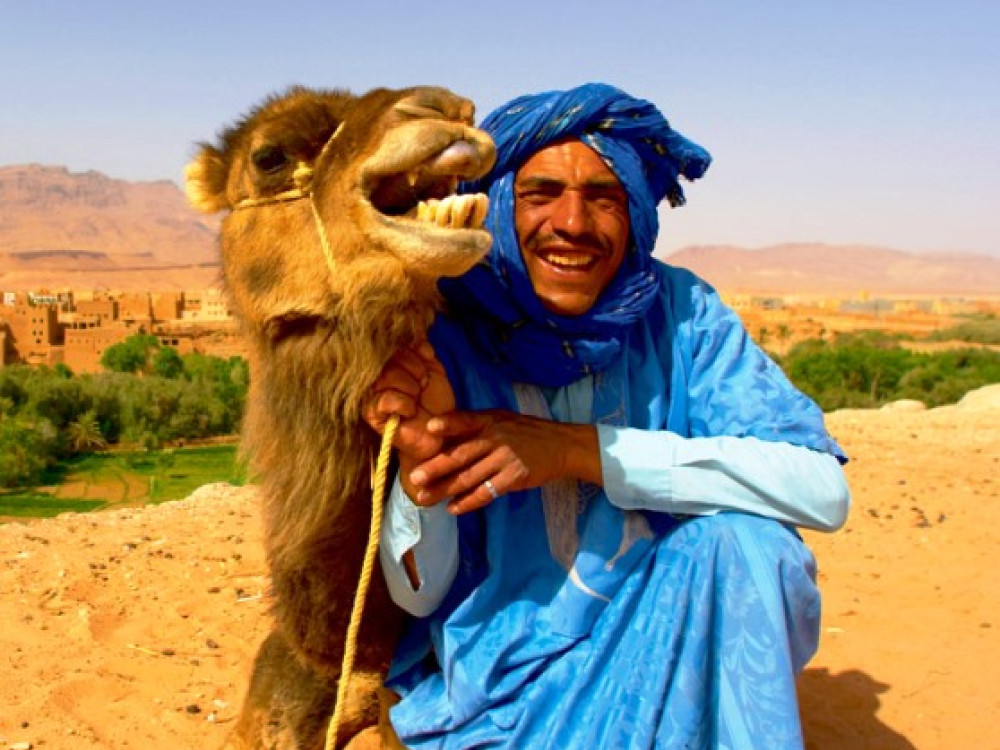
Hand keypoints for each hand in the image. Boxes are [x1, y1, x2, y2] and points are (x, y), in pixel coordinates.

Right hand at [363, 342, 455, 492]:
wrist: (437, 435)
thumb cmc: (435, 404)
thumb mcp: (435, 373)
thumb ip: (425, 354)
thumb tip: (419, 342)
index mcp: (391, 363)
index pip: (398, 345)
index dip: (417, 356)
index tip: (427, 372)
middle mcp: (378, 375)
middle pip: (392, 358)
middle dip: (416, 371)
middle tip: (423, 387)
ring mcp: (372, 393)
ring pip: (389, 375)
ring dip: (411, 388)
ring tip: (417, 400)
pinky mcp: (371, 413)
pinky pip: (386, 398)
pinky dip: (404, 403)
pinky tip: (410, 412)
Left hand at [407, 410, 601, 514]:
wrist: (561, 446)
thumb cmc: (525, 432)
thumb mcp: (502, 419)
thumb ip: (476, 425)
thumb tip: (441, 434)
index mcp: (490, 420)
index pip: (466, 420)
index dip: (449, 424)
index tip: (430, 428)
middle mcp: (496, 438)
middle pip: (462, 454)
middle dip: (436, 467)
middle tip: (415, 478)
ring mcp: (505, 459)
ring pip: (469, 477)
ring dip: (445, 489)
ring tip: (425, 498)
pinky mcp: (514, 477)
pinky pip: (487, 492)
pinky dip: (469, 501)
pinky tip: (453, 508)